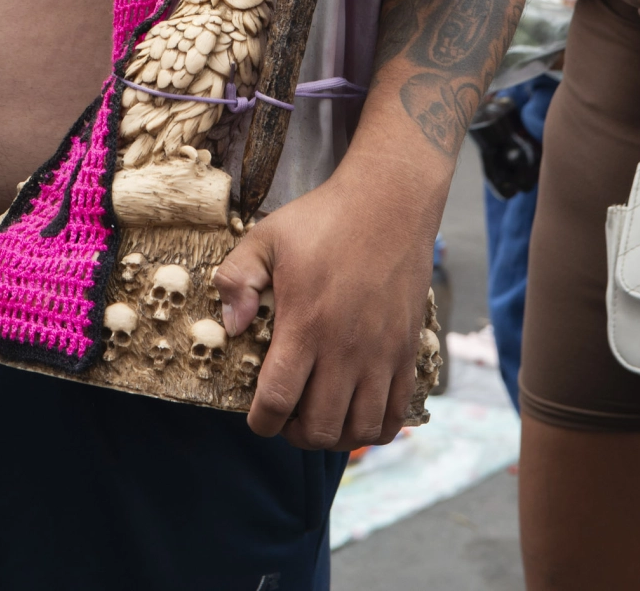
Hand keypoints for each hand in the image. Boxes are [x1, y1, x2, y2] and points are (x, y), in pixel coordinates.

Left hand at [214, 157, 436, 450]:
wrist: (390, 203)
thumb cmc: (323, 220)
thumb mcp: (267, 236)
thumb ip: (238, 278)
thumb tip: (231, 327)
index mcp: (306, 324)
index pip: (278, 400)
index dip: (262, 421)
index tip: (256, 415)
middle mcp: (346, 349)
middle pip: (319, 429)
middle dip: (295, 434)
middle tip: (287, 416)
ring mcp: (382, 354)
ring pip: (360, 430)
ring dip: (335, 436)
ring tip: (320, 416)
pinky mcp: (407, 351)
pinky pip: (396, 414)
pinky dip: (375, 428)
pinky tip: (356, 412)